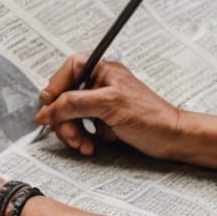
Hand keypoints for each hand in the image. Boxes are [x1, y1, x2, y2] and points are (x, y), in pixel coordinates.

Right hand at [35, 55, 183, 159]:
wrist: (170, 138)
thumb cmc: (149, 116)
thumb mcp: (108, 104)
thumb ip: (74, 103)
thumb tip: (47, 110)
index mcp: (100, 69)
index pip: (66, 72)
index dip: (54, 91)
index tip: (49, 111)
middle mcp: (98, 83)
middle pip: (63, 98)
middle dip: (64, 120)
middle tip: (72, 136)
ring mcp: (99, 103)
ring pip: (69, 116)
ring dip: (72, 133)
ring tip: (83, 144)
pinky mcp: (101, 121)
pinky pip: (79, 128)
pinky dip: (81, 139)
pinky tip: (90, 146)